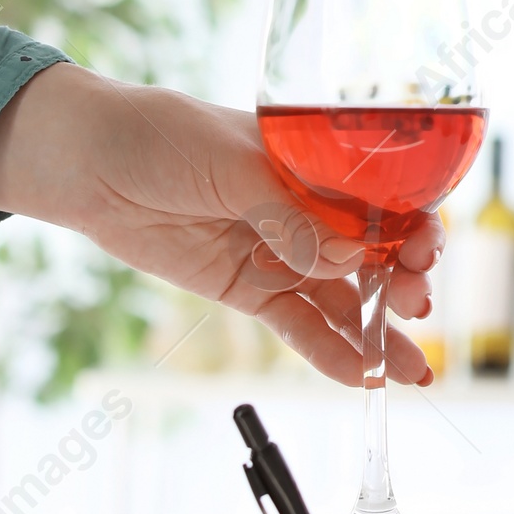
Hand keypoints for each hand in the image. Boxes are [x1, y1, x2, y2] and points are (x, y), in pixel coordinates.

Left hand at [0, 64, 443, 385]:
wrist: (90, 163)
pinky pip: (299, 326)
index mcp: (318, 161)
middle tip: (415, 301)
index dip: (413, 223)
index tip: (423, 248)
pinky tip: (364, 377)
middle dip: (403, 281)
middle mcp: (310, 210)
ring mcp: (282, 252)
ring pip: (345, 299)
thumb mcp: (233, 162)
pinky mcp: (250, 289)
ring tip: (412, 370)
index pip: (385, 195)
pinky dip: (331, 352)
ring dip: (381, 333)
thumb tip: (345, 262)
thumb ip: (290, 213)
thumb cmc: (164, 136)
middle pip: (374, 254)